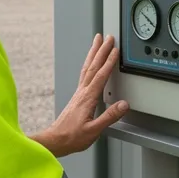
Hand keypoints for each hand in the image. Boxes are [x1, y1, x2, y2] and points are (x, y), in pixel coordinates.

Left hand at [31, 34, 129, 156]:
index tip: (115, 50)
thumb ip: (109, 117)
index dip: (109, 61)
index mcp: (88, 98)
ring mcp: (78, 93)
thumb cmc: (72, 137)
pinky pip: (84, 74)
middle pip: (93, 66)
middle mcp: (82, 92)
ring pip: (87, 68)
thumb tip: (123, 105)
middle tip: (107, 37)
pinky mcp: (77, 97)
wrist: (55, 140)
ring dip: (93, 53)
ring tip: (97, 42)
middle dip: (101, 50)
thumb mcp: (94, 130)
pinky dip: (89, 64)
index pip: (101, 76)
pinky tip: (90, 63)